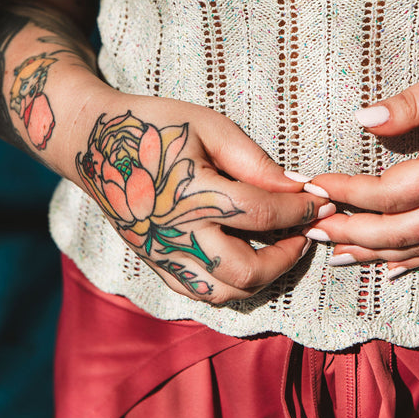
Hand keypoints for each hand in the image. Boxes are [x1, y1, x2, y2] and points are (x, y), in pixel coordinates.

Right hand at [72, 91, 330, 303]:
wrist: (94, 144)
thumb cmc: (157, 124)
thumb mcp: (208, 125)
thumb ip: (252, 160)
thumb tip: (296, 186)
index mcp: (191, 193)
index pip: (261, 213)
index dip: (301, 209)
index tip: (324, 199)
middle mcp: (176, 233)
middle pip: (246, 271)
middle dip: (287, 257)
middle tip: (307, 233)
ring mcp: (163, 254)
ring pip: (226, 293)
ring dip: (265, 278)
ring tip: (284, 248)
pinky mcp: (156, 263)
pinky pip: (202, 293)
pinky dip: (235, 286)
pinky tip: (252, 260)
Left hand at [307, 56, 418, 274]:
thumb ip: (411, 103)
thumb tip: (362, 118)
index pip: (388, 192)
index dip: (347, 193)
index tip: (314, 184)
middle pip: (398, 233)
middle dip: (351, 234)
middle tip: (311, 228)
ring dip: (374, 255)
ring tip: (335, 254)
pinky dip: (412, 263)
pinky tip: (388, 269)